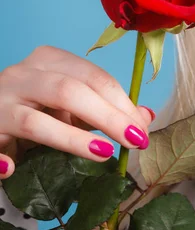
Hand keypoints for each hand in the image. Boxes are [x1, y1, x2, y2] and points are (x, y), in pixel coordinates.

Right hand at [0, 45, 154, 178]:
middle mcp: (22, 75)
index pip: (93, 76)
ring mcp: (0, 102)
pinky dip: (3, 159)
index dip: (121, 102)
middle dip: (107, 117)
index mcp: (48, 60)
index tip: (142, 127)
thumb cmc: (35, 106)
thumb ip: (104, 108)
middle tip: (134, 140)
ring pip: (36, 121)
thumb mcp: (70, 104)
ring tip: (104, 153)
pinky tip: (14, 169)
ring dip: (72, 139)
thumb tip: (145, 117)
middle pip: (69, 91)